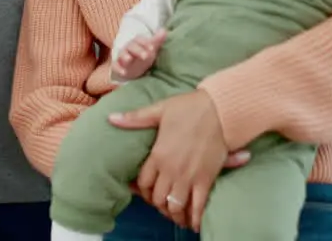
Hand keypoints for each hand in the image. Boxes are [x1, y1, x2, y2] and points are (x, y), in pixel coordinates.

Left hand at [110, 90, 248, 230]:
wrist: (220, 110)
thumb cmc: (189, 108)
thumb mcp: (158, 110)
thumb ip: (135, 119)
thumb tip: (111, 118)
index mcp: (158, 154)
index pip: (143, 182)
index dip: (143, 191)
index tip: (147, 192)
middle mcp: (171, 169)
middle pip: (158, 198)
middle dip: (158, 204)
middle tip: (162, 205)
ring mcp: (189, 177)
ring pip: (176, 206)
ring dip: (174, 213)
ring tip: (176, 215)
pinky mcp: (206, 180)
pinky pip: (198, 206)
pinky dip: (195, 217)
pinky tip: (193, 223)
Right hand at [112, 30, 166, 81]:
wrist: (131, 68)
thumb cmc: (142, 55)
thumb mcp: (150, 48)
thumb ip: (157, 40)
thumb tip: (164, 30)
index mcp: (136, 42)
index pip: (139, 40)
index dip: (145, 43)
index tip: (152, 48)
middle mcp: (128, 48)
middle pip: (132, 47)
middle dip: (138, 50)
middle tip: (146, 56)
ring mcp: (122, 57)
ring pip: (123, 55)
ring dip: (125, 56)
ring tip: (128, 59)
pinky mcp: (117, 66)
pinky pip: (116, 66)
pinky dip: (118, 69)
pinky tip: (123, 72)